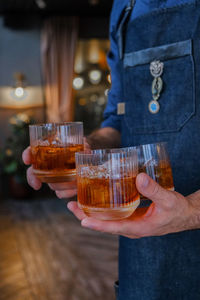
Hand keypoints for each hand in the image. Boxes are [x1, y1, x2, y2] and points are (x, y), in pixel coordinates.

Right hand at [22, 138, 90, 197]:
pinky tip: (74, 190)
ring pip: (50, 184)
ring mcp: (53, 177)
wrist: (87, 157)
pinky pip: (60, 193)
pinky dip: (66, 193)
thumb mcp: (82, 142)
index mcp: (46, 151)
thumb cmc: (81, 147)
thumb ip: (84, 144)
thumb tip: (87, 150)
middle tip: (38, 184)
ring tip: (72, 183)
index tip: (27, 160)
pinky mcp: (62, 186)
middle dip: (36, 179)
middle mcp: (46, 165)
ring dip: (59, 186)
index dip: (27, 155)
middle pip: (35, 173)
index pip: (31, 152)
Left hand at [67, 173, 196, 237]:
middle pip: (104, 224)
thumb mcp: (168, 200)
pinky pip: (113, 214)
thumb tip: (138, 178)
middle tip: (71, 205)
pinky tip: (96, 199)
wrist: (183, 214)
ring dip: (91, 212)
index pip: (114, 228)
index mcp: (139, 228)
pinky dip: (102, 208)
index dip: (98, 224)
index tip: (82, 220)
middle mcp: (131, 227)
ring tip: (76, 202)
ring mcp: (130, 222)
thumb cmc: (177, 210)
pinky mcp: (131, 216)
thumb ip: (154, 190)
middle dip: (86, 216)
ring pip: (107, 219)